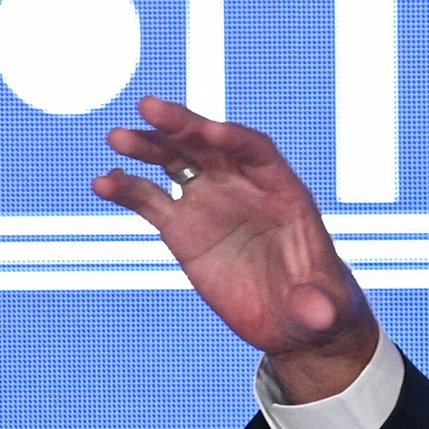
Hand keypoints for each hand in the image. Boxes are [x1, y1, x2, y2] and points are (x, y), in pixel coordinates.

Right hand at [92, 95, 380, 403]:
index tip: (208, 132)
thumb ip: (320, 306)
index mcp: (284, 192)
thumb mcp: (325, 308)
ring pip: (177, 163)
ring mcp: (211, 204)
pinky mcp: (183, 229)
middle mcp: (244, 187)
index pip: (256, 151)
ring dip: (150, 146)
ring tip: (119, 137)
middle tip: (149, 107)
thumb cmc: (320, 305)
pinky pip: (151, 201)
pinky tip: (103, 183)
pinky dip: (127, 189)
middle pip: (211, 145)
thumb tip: (317, 315)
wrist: (292, 322)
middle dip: (183, 125)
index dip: (233, 140)